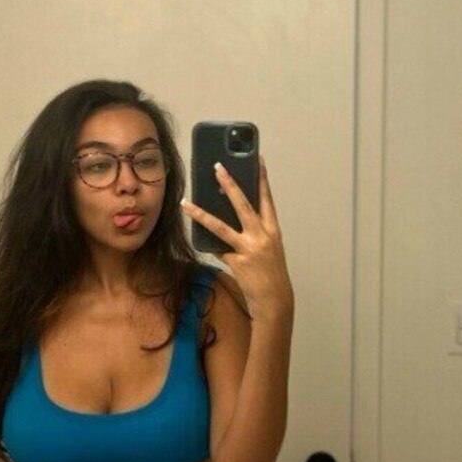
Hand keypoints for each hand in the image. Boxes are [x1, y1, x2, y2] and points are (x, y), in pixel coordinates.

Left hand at [180, 154, 293, 320]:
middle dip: (230, 184)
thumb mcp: (269, 248)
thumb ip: (255, 233)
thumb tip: (231, 218)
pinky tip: (196, 236)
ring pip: (220, 226)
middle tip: (218, 167)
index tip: (258, 160)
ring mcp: (248, 249)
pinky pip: (217, 248)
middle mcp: (262, 236)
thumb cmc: (272, 273)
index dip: (262, 179)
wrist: (275, 300)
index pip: (267, 199)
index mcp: (273, 230)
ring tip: (186, 203)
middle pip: (243, 204)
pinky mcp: (236, 262)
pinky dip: (208, 243)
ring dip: (201, 214)